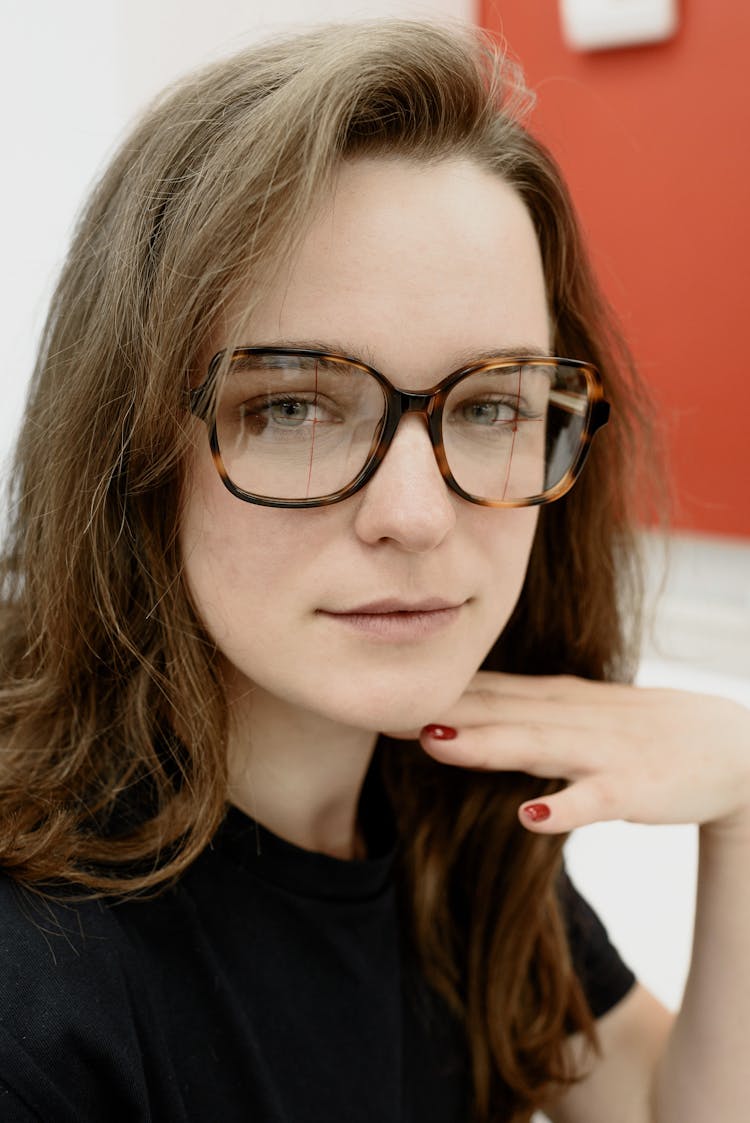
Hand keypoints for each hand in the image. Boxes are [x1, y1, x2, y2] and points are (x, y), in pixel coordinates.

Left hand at [394, 672, 749, 834]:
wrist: (729, 744)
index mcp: (551, 701)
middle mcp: (568, 718)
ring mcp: (600, 753)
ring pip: (534, 744)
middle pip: (495, 712)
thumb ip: (520, 711)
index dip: (430, 692)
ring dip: (485, 745)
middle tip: (378, 712)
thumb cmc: (638, 730)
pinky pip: (595, 799)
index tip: (374, 691)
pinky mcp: (632, 789)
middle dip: (437, 713)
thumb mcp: (575, 711)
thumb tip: (457, 710)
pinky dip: (565, 806)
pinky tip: (531, 815)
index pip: (483, 692)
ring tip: (434, 745)